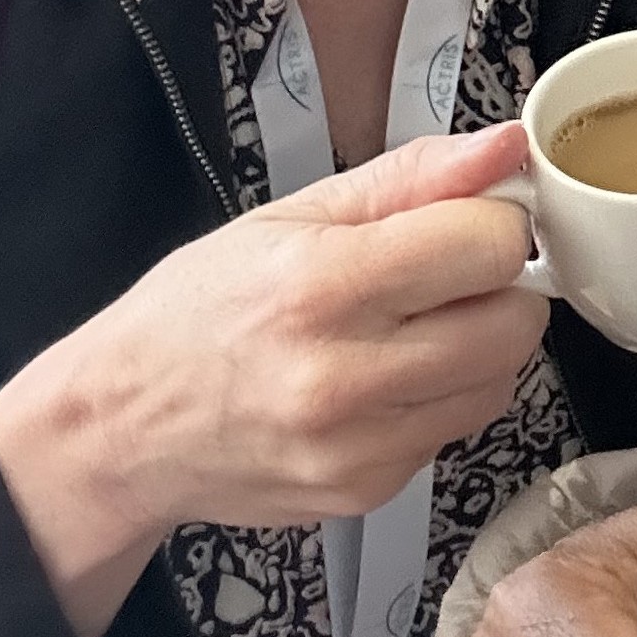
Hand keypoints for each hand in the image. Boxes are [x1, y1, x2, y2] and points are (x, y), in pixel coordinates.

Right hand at [0, 124, 547, 636]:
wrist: (122, 428)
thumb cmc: (199, 311)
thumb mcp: (291, 215)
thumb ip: (413, 177)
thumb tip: (507, 145)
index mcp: (322, 283)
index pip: (490, 244)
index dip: (492, 223)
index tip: (465, 223)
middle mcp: (343, 373)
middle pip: (514, 321)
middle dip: (497, 288)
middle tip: (444, 279)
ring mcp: (359, 445)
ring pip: (501, 380)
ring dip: (478, 347)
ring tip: (409, 330)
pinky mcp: (369, 490)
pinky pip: (458, 429)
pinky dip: (441, 398)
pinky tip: (383, 381)